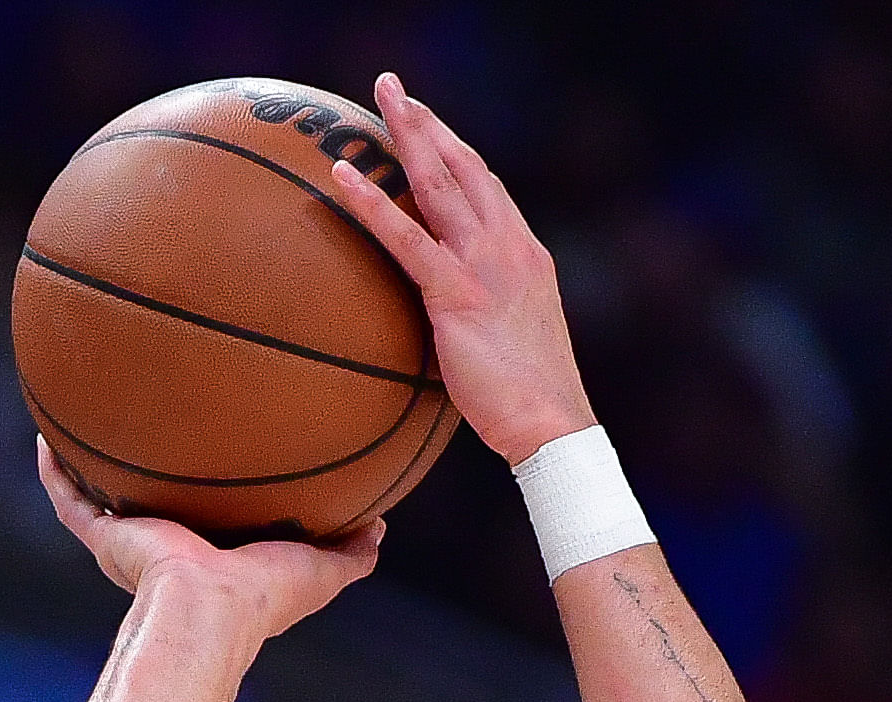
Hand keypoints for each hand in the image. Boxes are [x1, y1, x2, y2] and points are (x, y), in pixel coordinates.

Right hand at [32, 437, 379, 624]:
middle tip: (150, 427)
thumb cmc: (264, 598)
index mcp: (213, 558)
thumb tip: (382, 526)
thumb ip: (352, 552)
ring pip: (103, 498)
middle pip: (153, 505)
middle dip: (150, 474)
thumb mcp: (322, 570)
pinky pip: (69, 498)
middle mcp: (168, 550)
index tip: (216, 456)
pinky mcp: (105, 537)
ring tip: (84, 419)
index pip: (210, 520)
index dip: (213, 493)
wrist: (209, 609)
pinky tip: (45, 435)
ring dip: (92, 465)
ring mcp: (131, 544)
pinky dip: (55, 471)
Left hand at [323, 75, 596, 465]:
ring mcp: (485, 265)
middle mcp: (509, 245)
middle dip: (426, 121)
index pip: (485, 186)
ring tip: (378, 98)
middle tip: (392, 86)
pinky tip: (340, 176)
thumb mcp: (514, 339)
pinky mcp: (457, 294)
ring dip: (406, 134)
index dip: (453, 149)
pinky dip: (372, 203)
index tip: (426, 123)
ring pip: (437, 183)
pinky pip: (406, 239)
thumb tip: (456, 319)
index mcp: (525, 253)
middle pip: (463, 165)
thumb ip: (488, 311)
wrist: (551, 425)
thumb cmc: (529, 399)